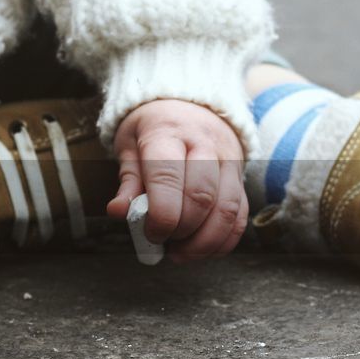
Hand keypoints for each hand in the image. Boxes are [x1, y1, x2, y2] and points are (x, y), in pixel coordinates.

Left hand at [106, 100, 247, 261]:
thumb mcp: (131, 144)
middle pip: (202, 196)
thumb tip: (118, 212)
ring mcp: (229, 161)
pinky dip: (223, 240)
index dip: (160, 213)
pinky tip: (202, 250)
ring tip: (181, 253)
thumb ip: (128, 180)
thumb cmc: (155, 129)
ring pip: (227, 210)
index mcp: (169, 132)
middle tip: (163, 242)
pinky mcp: (241, 178)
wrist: (192, 105)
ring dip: (204, 242)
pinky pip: (241, 215)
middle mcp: (206, 144)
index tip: (149, 233)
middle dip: (181, 229)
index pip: (168, 176)